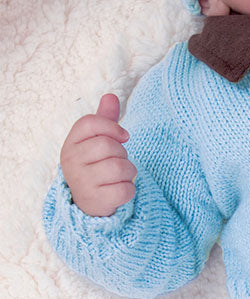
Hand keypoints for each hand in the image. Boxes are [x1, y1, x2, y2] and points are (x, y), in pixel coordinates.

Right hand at [60, 93, 136, 215]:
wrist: (88, 202)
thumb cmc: (95, 165)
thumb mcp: (96, 141)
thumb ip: (104, 120)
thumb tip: (111, 96)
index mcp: (70, 144)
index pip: (90, 122)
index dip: (112, 127)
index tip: (123, 136)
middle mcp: (71, 162)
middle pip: (108, 145)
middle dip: (122, 152)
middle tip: (117, 161)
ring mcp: (81, 182)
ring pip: (120, 167)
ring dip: (129, 171)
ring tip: (119, 176)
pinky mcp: (95, 200)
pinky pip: (126, 189)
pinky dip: (130, 189)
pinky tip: (119, 190)